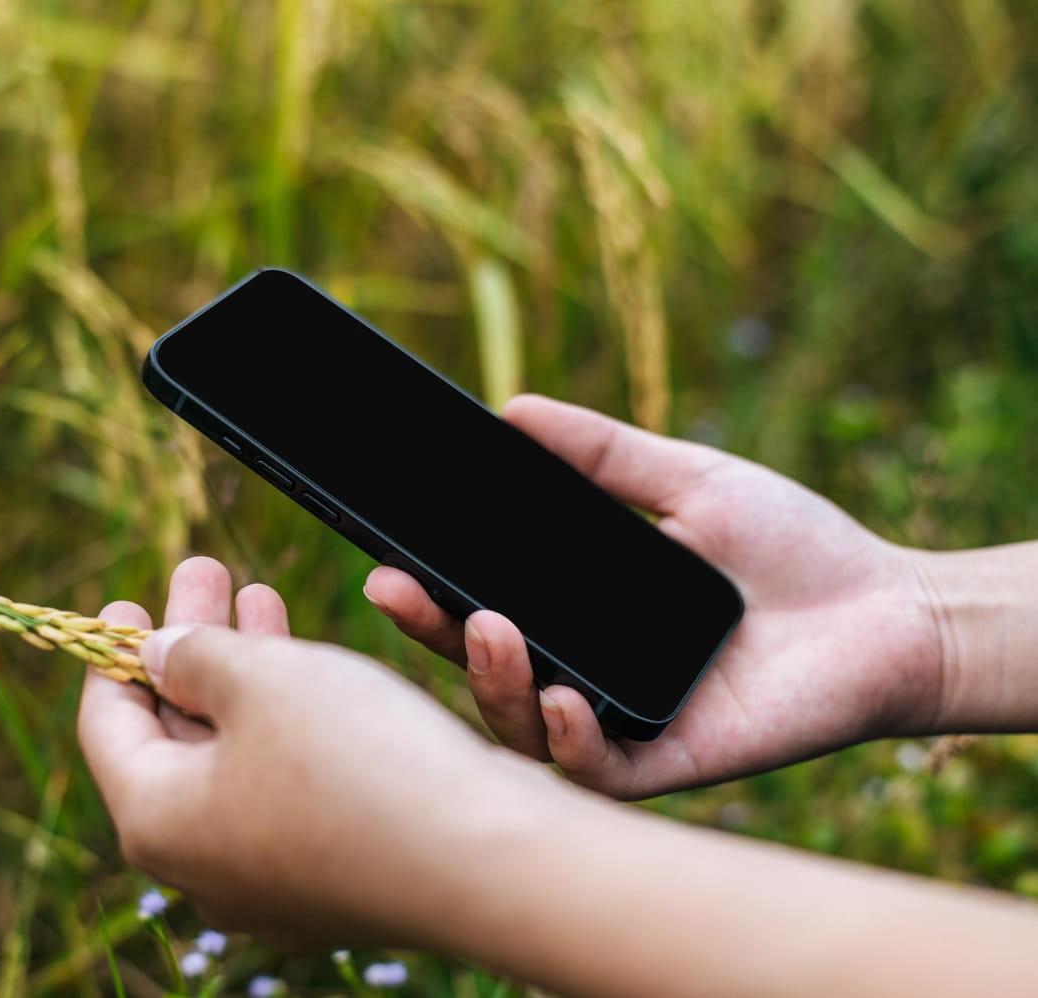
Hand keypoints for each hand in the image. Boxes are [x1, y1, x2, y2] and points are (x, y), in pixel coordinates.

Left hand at [76, 557, 552, 946]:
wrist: (490, 862)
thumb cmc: (360, 762)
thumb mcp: (259, 676)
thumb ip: (193, 655)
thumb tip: (161, 656)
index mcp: (159, 822)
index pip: (107, 727)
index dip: (113, 654)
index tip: (126, 599)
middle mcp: (206, 867)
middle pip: (176, 738)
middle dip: (194, 645)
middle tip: (206, 574)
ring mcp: (274, 882)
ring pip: (238, 758)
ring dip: (247, 673)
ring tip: (261, 596)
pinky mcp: (337, 878)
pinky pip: (288, 787)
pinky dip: (288, 720)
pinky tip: (313, 667)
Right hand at [364, 394, 944, 798]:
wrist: (893, 610)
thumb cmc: (793, 547)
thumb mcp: (686, 481)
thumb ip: (601, 454)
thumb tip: (511, 409)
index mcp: (580, 612)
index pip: (482, 607)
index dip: (429, 591)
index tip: (388, 557)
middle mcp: (585, 670)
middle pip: (482, 669)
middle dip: (431, 635)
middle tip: (396, 589)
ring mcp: (621, 720)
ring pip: (522, 727)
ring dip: (491, 682)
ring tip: (489, 631)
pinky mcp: (671, 762)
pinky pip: (599, 771)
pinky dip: (569, 740)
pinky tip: (562, 698)